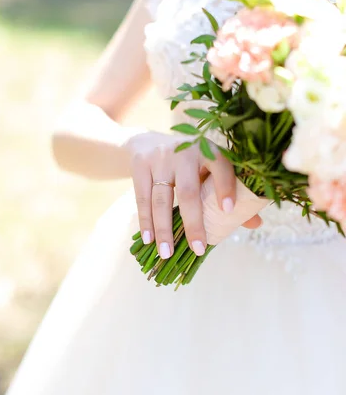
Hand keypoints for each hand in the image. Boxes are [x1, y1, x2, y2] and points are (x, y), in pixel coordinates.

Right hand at [125, 131, 261, 258]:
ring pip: (162, 199)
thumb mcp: (209, 169)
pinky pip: (142, 198)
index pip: (221, 167)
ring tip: (166, 253)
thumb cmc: (189, 162)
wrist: (148, 141)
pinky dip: (146, 221)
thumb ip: (230, 193)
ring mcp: (160, 158)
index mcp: (209, 151)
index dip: (226, 187)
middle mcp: (185, 152)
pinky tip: (149, 239)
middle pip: (188, 192)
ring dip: (164, 229)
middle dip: (193, 223)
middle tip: (198, 249)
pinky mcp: (140, 165)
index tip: (228, 211)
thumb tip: (255, 223)